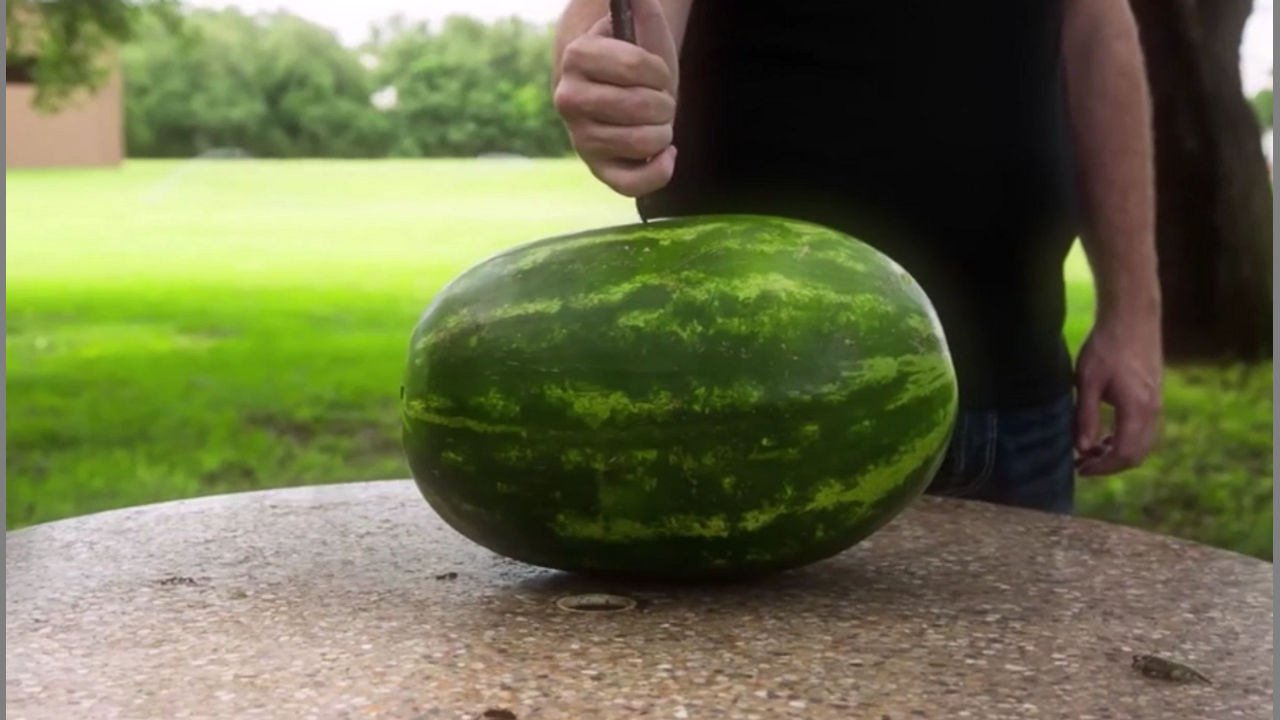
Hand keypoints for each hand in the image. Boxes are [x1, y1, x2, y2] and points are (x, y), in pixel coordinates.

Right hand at [553, 0, 678, 196]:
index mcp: (577, 57)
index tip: (657, 72)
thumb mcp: (639, 26)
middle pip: (639, 106)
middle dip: (665, 103)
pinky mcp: (596, 168)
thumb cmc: (635, 60)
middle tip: (661, 101)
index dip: (658, 70)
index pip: (633, 65)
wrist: (621, 92)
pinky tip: (666, 155)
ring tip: (659, 123)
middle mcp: (569, 98)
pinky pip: (631, 183)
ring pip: (641, 142)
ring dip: (665, 132)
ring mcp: (580, 137)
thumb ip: (638, 7)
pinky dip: (660, 171)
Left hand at [1073, 311, 1163, 475]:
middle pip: (1136, 454)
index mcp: (1137, 409)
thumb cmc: (1106, 346)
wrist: (1132, 317)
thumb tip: (1083, 449)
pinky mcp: (1154, 396)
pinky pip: (1144, 430)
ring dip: (1117, 452)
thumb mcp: (1087, 382)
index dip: (1102, 468)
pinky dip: (1126, 439)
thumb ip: (1086, 417)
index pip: (1124, 454)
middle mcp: (1153, 410)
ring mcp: (1157, 403)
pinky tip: (1104, 434)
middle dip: (1110, 465)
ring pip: (1142, 443)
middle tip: (1082, 463)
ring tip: (1089, 450)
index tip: (1080, 469)